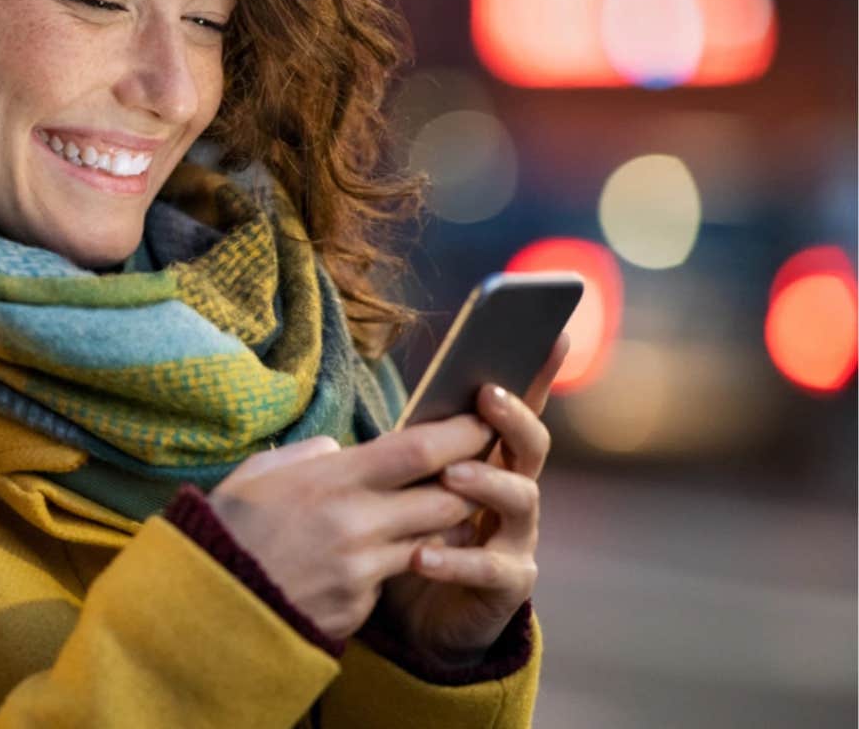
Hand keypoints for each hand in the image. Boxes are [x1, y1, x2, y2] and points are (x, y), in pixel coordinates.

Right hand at [205, 413, 496, 639]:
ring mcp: (361, 570)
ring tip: (437, 512)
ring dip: (442, 527)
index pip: (419, 450)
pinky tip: (379, 557)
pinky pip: (395, 578)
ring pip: (433, 542)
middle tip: (478, 471)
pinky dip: (397, 564)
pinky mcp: (359, 606)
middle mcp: (355, 524)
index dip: (461, 433)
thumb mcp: (258, 476)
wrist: (204, 606)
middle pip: (447, 498)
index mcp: (331, 481)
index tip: (482, 421)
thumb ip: (307, 457)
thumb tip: (340, 452)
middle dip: (469, 485)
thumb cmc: (227, 531)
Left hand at [373, 333, 567, 664]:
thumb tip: (396, 412)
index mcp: (491, 459)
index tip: (552, 332)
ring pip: (521, 499)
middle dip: (514, 418)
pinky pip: (491, 567)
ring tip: (453, 476)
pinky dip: (457, 560)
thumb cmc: (412, 532)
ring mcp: (517, 537)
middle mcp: (514, 491)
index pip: (516, 409)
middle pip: (530, 445)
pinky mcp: (508, 584)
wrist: (417, 616)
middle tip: (488, 397)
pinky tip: (422, 555)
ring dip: (488, 482)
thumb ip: (412, 450)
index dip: (537, 372)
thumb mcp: (407, 484)